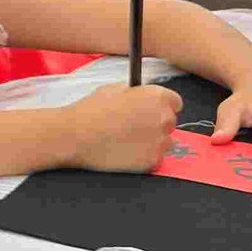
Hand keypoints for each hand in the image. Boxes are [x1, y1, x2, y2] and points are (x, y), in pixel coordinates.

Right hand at [64, 84, 183, 171]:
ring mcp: (160, 142)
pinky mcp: (152, 162)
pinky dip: (143, 157)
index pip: (175, 103)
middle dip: (155, 124)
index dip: (161, 107)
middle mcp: (165, 119)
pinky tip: (125, 152)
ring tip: (127, 141)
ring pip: (164, 142)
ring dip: (151, 142)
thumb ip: (135, 93)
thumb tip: (140, 98)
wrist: (75, 136)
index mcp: (158, 97)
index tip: (150, 112)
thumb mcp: (114, 89)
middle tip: (133, 127)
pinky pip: (155, 159)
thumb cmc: (91, 110)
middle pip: (170, 123)